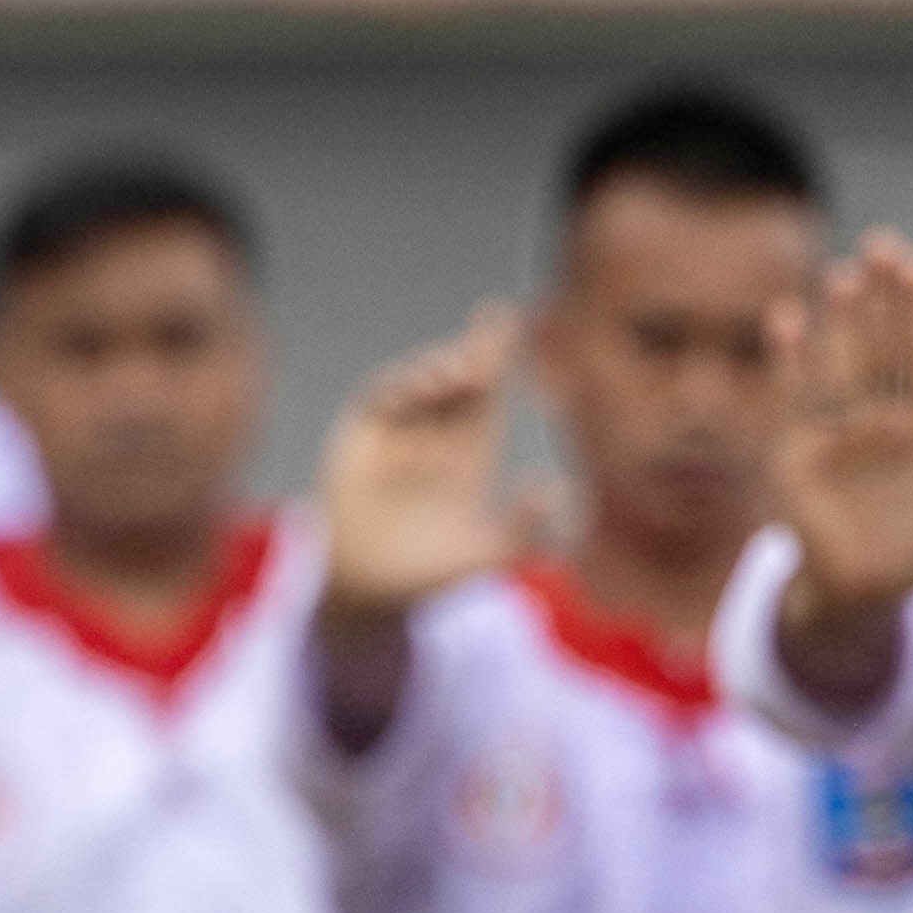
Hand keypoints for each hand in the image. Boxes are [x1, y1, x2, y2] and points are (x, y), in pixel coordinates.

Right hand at [316, 310, 520, 635]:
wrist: (372, 593)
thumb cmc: (431, 574)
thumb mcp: (488, 554)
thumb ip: (524, 529)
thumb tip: (551, 488)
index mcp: (466, 452)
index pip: (486, 395)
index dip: (497, 355)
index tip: (511, 319)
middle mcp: (432, 434)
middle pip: (457, 377)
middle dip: (476, 349)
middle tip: (496, 332)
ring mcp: (395, 434)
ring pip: (421, 383)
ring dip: (441, 369)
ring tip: (468, 371)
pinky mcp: (360, 440)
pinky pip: (379, 400)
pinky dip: (400, 388)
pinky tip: (425, 386)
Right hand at [775, 236, 912, 700]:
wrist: (863, 599)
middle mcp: (879, 420)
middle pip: (882, 347)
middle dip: (882, 299)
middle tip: (882, 243)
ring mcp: (839, 434)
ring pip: (841, 365)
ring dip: (841, 322)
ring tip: (843, 274)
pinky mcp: (799, 455)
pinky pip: (793, 401)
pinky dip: (789, 362)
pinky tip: (786, 319)